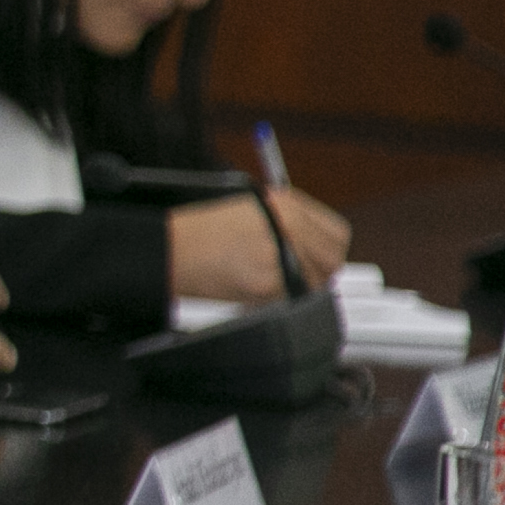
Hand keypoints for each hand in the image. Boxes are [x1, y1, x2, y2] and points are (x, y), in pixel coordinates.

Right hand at [172, 188, 351, 301]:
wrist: (168, 249)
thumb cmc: (198, 232)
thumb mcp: (249, 210)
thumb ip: (288, 224)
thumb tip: (313, 250)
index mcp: (286, 204)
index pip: (336, 234)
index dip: (328, 250)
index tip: (316, 259)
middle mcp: (289, 226)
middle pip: (332, 261)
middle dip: (318, 273)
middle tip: (297, 278)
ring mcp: (280, 255)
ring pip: (313, 284)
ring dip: (296, 288)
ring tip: (266, 282)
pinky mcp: (267, 283)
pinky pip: (287, 298)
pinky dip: (272, 299)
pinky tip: (250, 289)